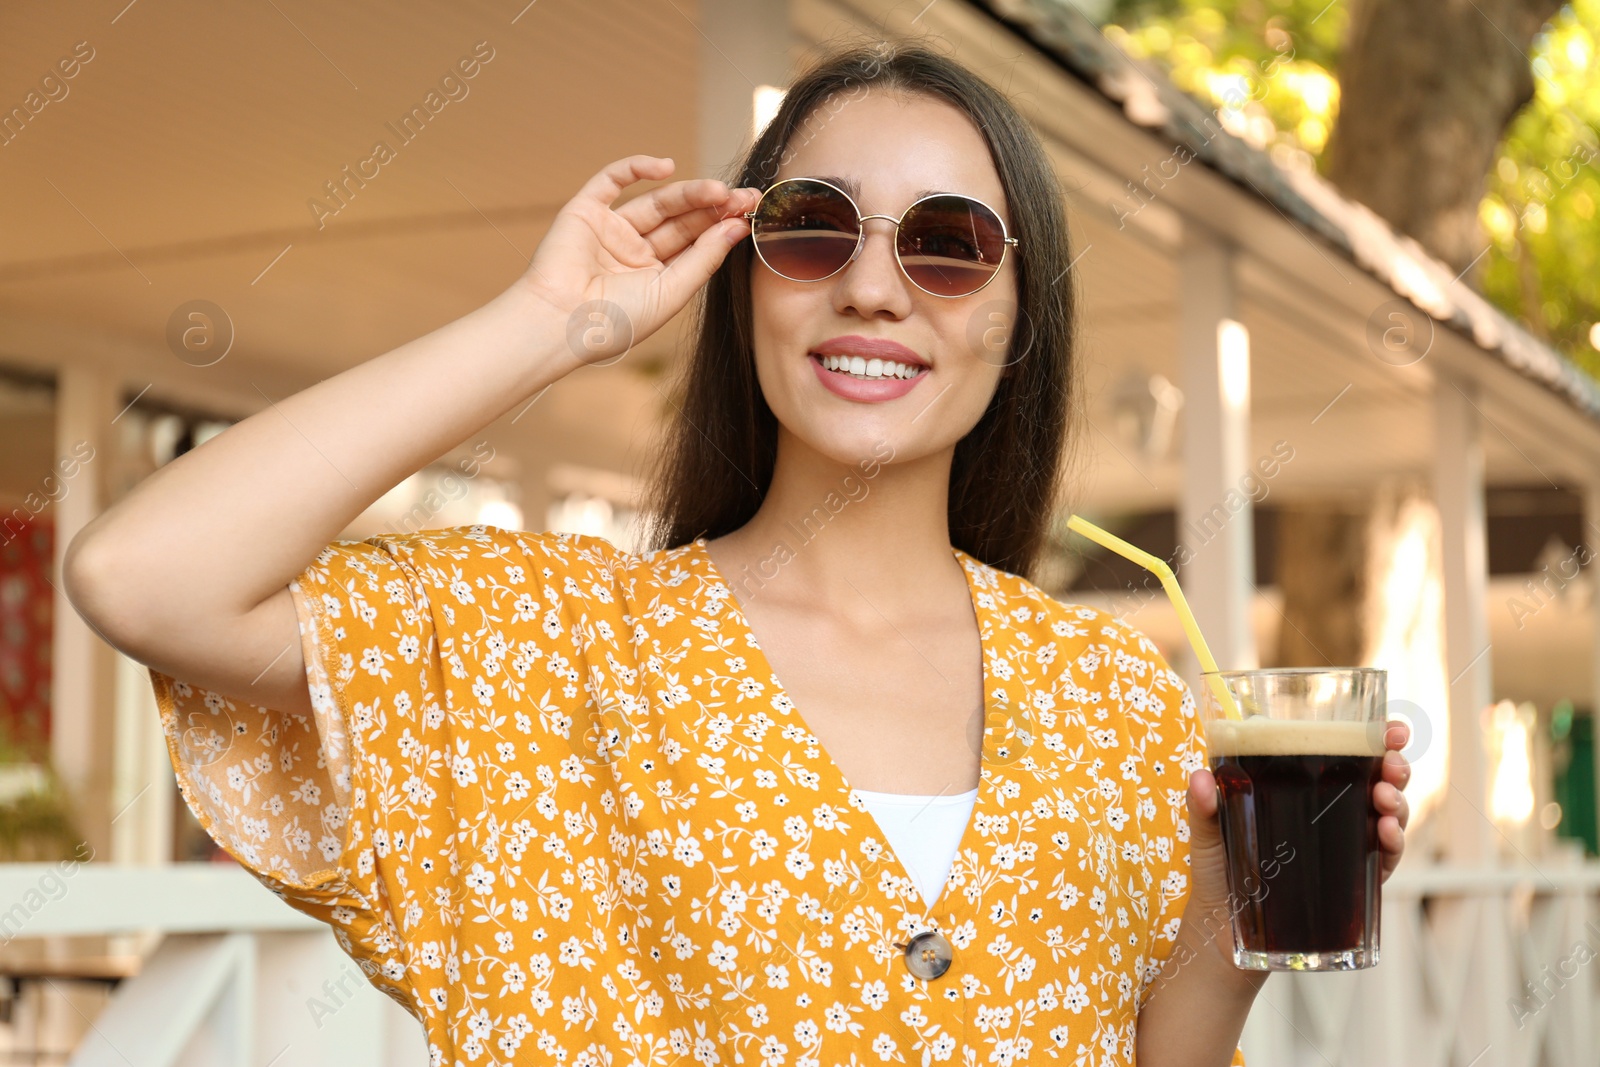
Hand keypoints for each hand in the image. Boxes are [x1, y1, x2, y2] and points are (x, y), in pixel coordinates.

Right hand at [513, 154, 760, 364]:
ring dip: (688, 192)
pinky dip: (637, 168)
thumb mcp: (671, 292)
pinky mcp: (585, 211)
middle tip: (743, 196)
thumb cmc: (615, 321)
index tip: (749, 213)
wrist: (560, 322)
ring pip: (656, 201)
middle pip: (681, 221)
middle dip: (713, 207)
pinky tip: (666, 166)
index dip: (721, 227)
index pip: (695, 244)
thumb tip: (735, 227)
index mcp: (656, 277)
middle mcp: (635, 252)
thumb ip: (703, 258)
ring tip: (717, 189)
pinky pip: (612, 180)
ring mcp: (611, 230)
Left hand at [1181, 718, 1413, 957]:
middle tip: (1392, 764)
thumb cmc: (1218, 872)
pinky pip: (1382, 860)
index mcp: (1303, 792)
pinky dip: (1392, 844)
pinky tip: (1385, 832)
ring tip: (1384, 798)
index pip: (1346, 757)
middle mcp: (1330, 814)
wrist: (1222, 931)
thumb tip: (1200, 777)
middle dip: (1394, 768)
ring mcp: (1343, 847)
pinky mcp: (1349, 882)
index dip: (1376, 740)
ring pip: (1387, 816)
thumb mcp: (1208, 833)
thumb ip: (1204, 805)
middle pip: (1377, 782)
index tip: (1392, 731)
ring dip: (1397, 803)